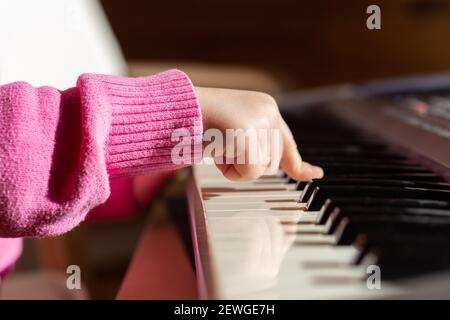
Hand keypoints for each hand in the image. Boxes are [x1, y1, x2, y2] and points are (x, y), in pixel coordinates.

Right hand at [195, 87, 323, 180]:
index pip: (287, 142)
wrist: (177, 108)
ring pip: (262, 169)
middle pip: (272, 163)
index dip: (299, 164)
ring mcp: (259, 121)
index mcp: (266, 108)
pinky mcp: (248, 134)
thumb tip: (267, 166)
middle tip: (223, 147)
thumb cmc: (199, 121)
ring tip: (218, 145)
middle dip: (248, 163)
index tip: (315, 175)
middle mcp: (268, 112)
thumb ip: (254, 143)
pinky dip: (232, 171)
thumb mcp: (232, 130)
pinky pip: (250, 172)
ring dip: (237, 166)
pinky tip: (218, 153)